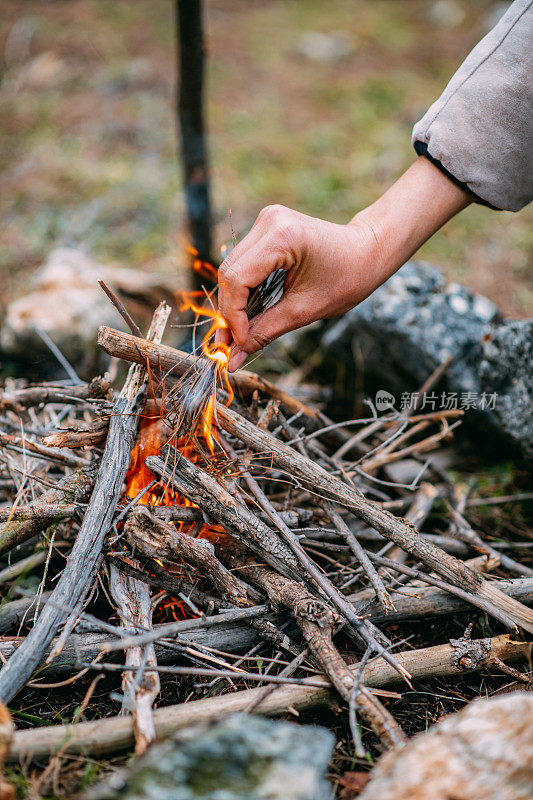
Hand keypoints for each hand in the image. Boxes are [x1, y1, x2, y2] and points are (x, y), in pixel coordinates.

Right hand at [216, 207, 383, 370]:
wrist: (367, 251)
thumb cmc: (347, 279)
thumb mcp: (305, 311)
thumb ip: (265, 332)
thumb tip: (233, 359)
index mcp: (282, 236)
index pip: (237, 279)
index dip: (232, 316)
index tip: (238, 345)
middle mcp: (269, 222)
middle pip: (228, 273)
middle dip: (228, 312)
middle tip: (230, 346)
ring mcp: (266, 221)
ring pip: (231, 269)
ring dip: (233, 303)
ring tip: (238, 334)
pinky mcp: (266, 228)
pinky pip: (243, 263)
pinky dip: (243, 291)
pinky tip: (248, 313)